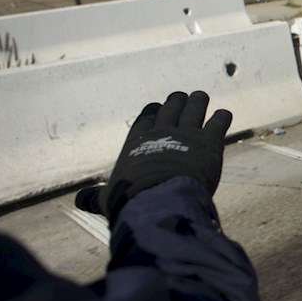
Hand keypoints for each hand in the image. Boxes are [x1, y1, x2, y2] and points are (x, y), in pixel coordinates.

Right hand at [76, 91, 232, 223]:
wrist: (158, 200)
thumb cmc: (130, 201)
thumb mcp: (108, 198)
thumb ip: (95, 197)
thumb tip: (78, 202)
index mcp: (138, 139)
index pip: (147, 116)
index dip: (155, 111)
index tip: (159, 109)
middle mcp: (162, 130)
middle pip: (172, 106)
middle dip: (178, 101)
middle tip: (183, 99)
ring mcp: (188, 132)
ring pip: (195, 105)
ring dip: (198, 101)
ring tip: (201, 98)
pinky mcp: (210, 141)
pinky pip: (220, 119)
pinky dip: (222, 117)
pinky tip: (223, 117)